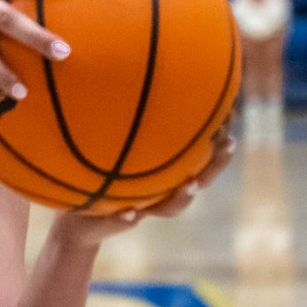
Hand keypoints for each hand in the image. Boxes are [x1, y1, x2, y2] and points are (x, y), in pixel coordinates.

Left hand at [52, 129, 236, 244]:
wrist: (75, 220)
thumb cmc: (95, 178)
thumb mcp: (106, 151)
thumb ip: (122, 130)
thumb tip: (133, 83)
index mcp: (163, 177)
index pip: (197, 161)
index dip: (216, 146)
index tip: (231, 125)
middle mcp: (158, 194)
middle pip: (196, 182)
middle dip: (213, 165)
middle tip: (227, 145)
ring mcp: (139, 209)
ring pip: (167, 208)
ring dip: (181, 198)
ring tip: (189, 186)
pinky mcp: (112, 223)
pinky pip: (120, 222)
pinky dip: (126, 219)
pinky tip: (131, 214)